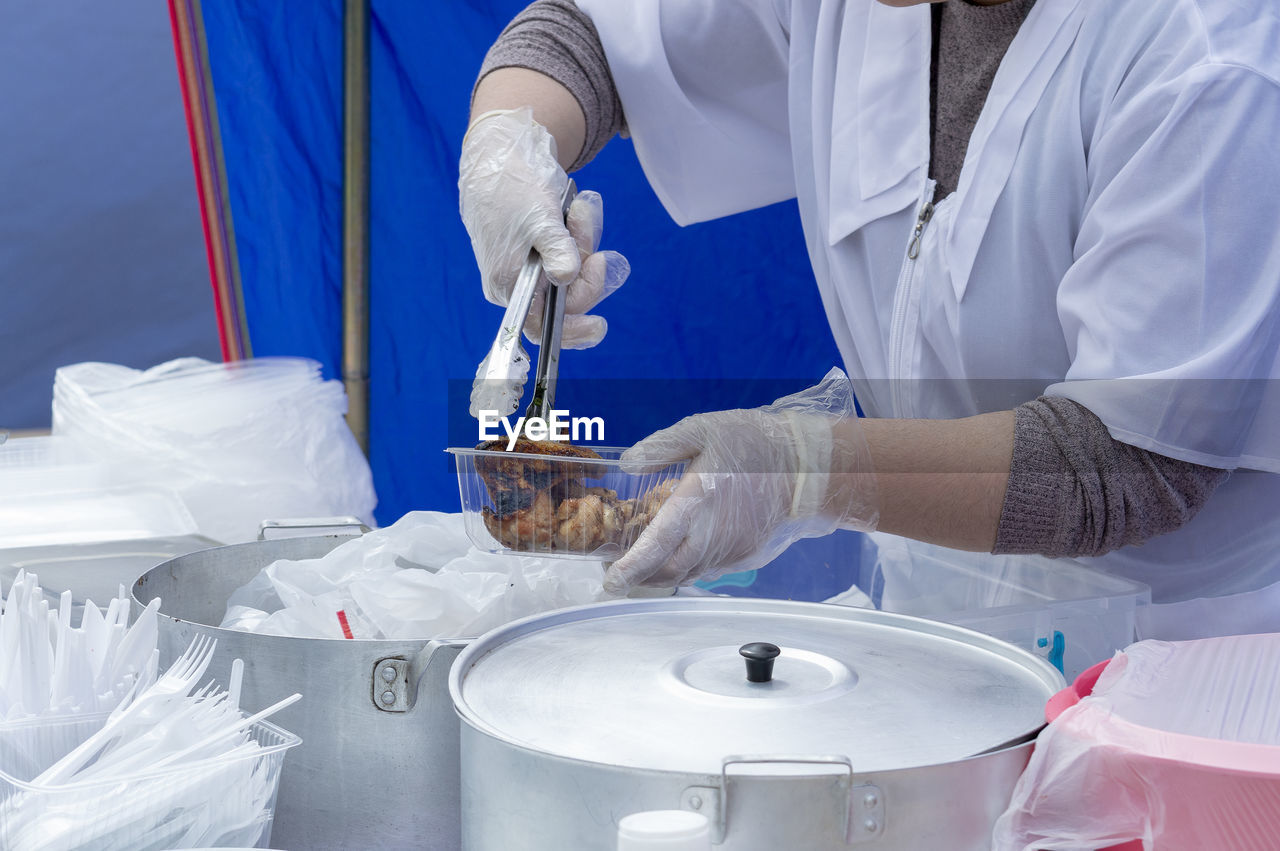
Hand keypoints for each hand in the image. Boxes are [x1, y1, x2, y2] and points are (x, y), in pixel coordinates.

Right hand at [459, 107, 627, 348]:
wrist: (501, 155)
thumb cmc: (513, 187)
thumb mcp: (540, 218)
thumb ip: (556, 250)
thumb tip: (566, 278)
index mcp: (508, 285)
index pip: (542, 326)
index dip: (572, 331)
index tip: (600, 325)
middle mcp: (518, 284)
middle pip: (566, 296)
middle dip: (584, 262)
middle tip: (584, 224)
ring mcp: (529, 268)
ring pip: (572, 272)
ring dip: (583, 240)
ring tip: (577, 209)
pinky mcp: (540, 251)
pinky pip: (570, 254)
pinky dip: (578, 234)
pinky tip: (575, 209)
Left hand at [604, 370, 878, 593]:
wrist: (810, 467)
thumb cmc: (755, 444)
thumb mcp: (703, 429)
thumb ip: (663, 446)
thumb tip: (629, 462)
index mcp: (698, 502)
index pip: (658, 545)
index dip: (632, 567)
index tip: (611, 581)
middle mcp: (713, 535)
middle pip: (669, 572)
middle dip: (640, 579)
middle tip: (618, 575)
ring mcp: (732, 550)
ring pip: (688, 574)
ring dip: (663, 575)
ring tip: (643, 565)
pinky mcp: (747, 555)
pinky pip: (709, 570)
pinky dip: (688, 568)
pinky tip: (681, 553)